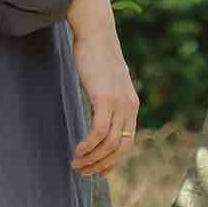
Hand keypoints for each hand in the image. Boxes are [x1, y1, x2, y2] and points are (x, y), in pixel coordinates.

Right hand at [70, 30, 138, 177]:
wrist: (96, 34)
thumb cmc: (96, 57)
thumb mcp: (105, 83)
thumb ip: (107, 100)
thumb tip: (99, 111)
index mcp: (131, 106)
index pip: (127, 143)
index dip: (113, 162)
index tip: (98, 171)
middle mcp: (129, 107)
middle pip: (120, 148)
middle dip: (101, 165)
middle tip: (83, 172)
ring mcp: (119, 104)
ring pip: (109, 144)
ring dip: (92, 159)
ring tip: (76, 164)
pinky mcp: (106, 99)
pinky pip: (99, 132)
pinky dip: (88, 146)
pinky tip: (77, 150)